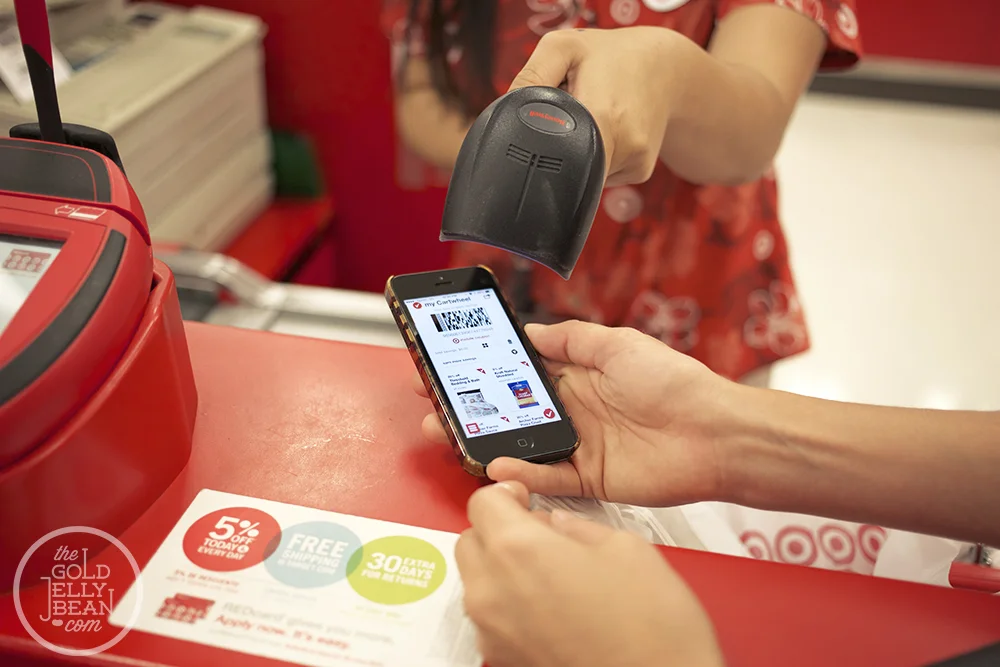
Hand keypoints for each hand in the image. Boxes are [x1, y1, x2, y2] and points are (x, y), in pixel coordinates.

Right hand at [414, 320, 740, 507]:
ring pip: (518, 446)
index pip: (517, 374)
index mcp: (577, 376)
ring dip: (482, 441)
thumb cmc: (673, 383)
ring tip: (448, 433)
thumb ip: (570, 340)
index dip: (482, 370)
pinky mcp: (588, 479)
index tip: (448, 365)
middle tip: (432, 403)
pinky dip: (520, 474)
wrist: (713, 433)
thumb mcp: (616, 345)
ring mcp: (577, 446)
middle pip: (509, 411)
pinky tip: (496, 464)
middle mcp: (572, 411)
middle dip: (468, 407)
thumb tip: (530, 332)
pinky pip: (546, 478)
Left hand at [457, 481, 724, 666]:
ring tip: (550, 572)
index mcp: (519, 550)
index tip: (523, 497)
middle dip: (498, 529)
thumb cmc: (652, 631)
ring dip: (501, 568)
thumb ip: (579, 528)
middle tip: (537, 532)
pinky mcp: (501, 659)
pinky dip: (509, 604)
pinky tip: (551, 606)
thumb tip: (561, 527)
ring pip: (477, 581)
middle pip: (471, 540)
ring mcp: (493, 631)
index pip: (483, 502)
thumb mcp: (626, 549)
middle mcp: (493, 591)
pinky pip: (490, 618)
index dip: (505, 493)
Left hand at [508, 27, 694, 186]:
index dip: (541, 155)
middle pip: (568, 169)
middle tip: (570, 114)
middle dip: (559, 147)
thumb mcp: (564, 48)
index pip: (558, 162)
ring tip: (593, 114)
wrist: (668, 66)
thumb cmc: (611, 55)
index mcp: (602, 118)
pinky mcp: (639, 172)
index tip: (541, 138)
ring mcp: (634, 164)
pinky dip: (597, 154)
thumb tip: (507, 116)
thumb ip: (529, 79)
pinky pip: (603, 173)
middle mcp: (623, 148)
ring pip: (585, 173)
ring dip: (579, 149)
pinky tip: (607, 128)